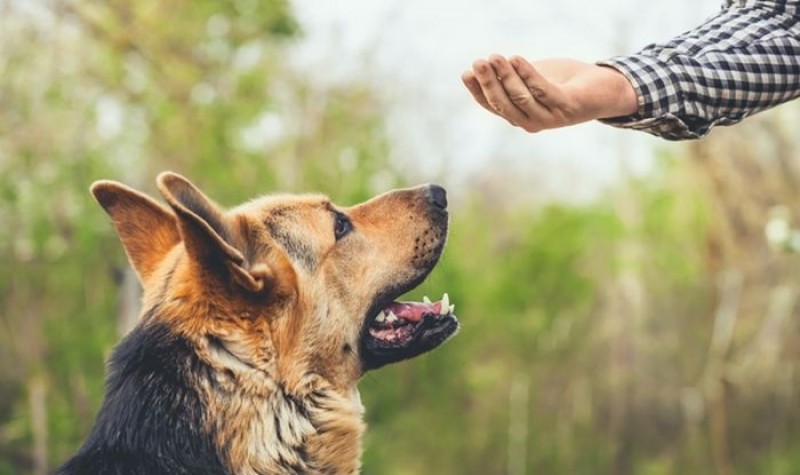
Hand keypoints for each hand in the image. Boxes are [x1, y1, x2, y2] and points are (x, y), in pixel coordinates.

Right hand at [461, 55, 638, 132]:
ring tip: (495, 57)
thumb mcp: (532, 79)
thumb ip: (510, 78)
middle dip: (489, 83)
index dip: (478, 91)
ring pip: (520, 98)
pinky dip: (528, 75)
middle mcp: (531, 122)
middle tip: (478, 63)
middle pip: (503, 104)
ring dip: (506, 77)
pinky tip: (516, 59)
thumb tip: (478, 69)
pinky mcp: (567, 107)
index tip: (467, 72)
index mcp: (520, 116)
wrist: (604, 90)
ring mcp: (550, 117)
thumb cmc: (565, 82)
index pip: (492, 105)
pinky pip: (542, 91)